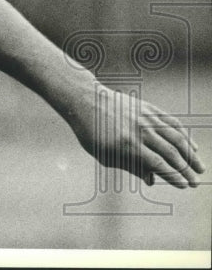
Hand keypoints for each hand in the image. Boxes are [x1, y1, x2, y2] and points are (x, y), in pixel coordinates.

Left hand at [68, 83, 204, 188]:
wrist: (86, 100)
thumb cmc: (92, 131)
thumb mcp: (104, 154)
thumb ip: (129, 166)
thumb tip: (151, 180)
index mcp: (128, 145)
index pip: (158, 164)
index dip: (173, 176)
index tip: (184, 185)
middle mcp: (140, 131)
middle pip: (171, 153)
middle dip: (186, 170)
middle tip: (195, 182)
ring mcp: (145, 118)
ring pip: (176, 137)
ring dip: (191, 154)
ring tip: (200, 168)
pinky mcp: (148, 108)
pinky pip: (171, 122)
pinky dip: (184, 135)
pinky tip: (191, 146)